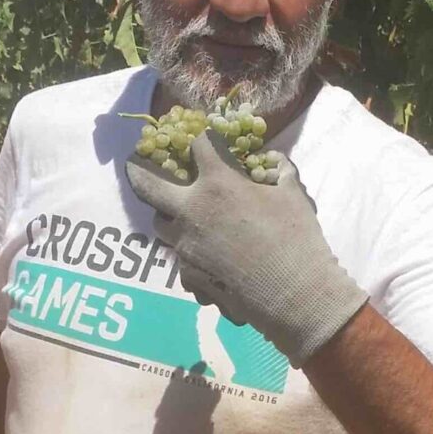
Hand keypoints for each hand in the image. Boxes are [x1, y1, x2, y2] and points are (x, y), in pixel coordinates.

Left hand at [125, 130, 367, 367]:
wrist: (293, 295)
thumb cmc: (296, 239)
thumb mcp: (292, 194)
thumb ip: (279, 170)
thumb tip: (272, 159)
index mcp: (217, 184)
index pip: (199, 145)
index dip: (203, 138)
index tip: (206, 140)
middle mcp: (191, 211)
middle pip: (147, 184)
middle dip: (138, 170)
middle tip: (136, 163)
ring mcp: (184, 245)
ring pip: (159, 224)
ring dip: (168, 215)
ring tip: (183, 216)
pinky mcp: (187, 275)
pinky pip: (178, 258)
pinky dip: (187, 251)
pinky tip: (205, 255)